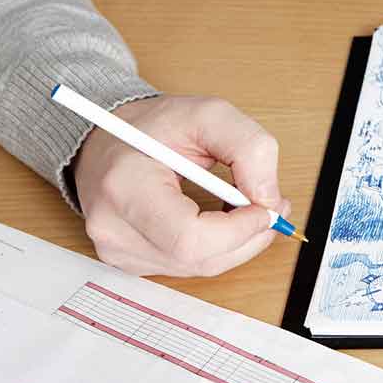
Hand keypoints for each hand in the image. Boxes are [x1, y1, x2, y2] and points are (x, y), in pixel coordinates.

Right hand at [73, 95, 288, 276]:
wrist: (109, 140)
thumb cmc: (154, 126)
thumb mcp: (210, 115)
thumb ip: (250, 148)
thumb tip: (269, 198)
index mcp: (124, 187)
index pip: (190, 238)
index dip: (240, 229)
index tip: (267, 207)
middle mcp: (113, 227)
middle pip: (199, 259)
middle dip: (249, 236)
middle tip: (272, 207)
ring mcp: (118, 250)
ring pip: (200, 267)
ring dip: (237, 241)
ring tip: (245, 205)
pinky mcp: (128, 261)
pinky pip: (188, 267)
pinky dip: (216, 247)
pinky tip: (220, 219)